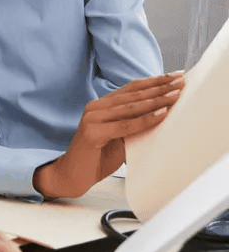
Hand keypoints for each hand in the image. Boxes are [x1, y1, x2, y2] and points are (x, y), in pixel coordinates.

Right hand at [33, 72, 184, 198]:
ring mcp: (92, 118)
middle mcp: (95, 107)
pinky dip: (144, 120)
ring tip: (175, 95)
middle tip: (180, 81)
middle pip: (132, 94)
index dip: (153, 81)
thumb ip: (133, 125)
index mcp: (101, 105)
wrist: (72, 175)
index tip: (174, 76)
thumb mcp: (119, 138)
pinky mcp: (92, 132)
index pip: (131, 89)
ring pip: (130, 107)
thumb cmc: (97, 157)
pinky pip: (124, 125)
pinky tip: (161, 114)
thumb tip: (162, 115)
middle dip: (159, 87)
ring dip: (156, 100)